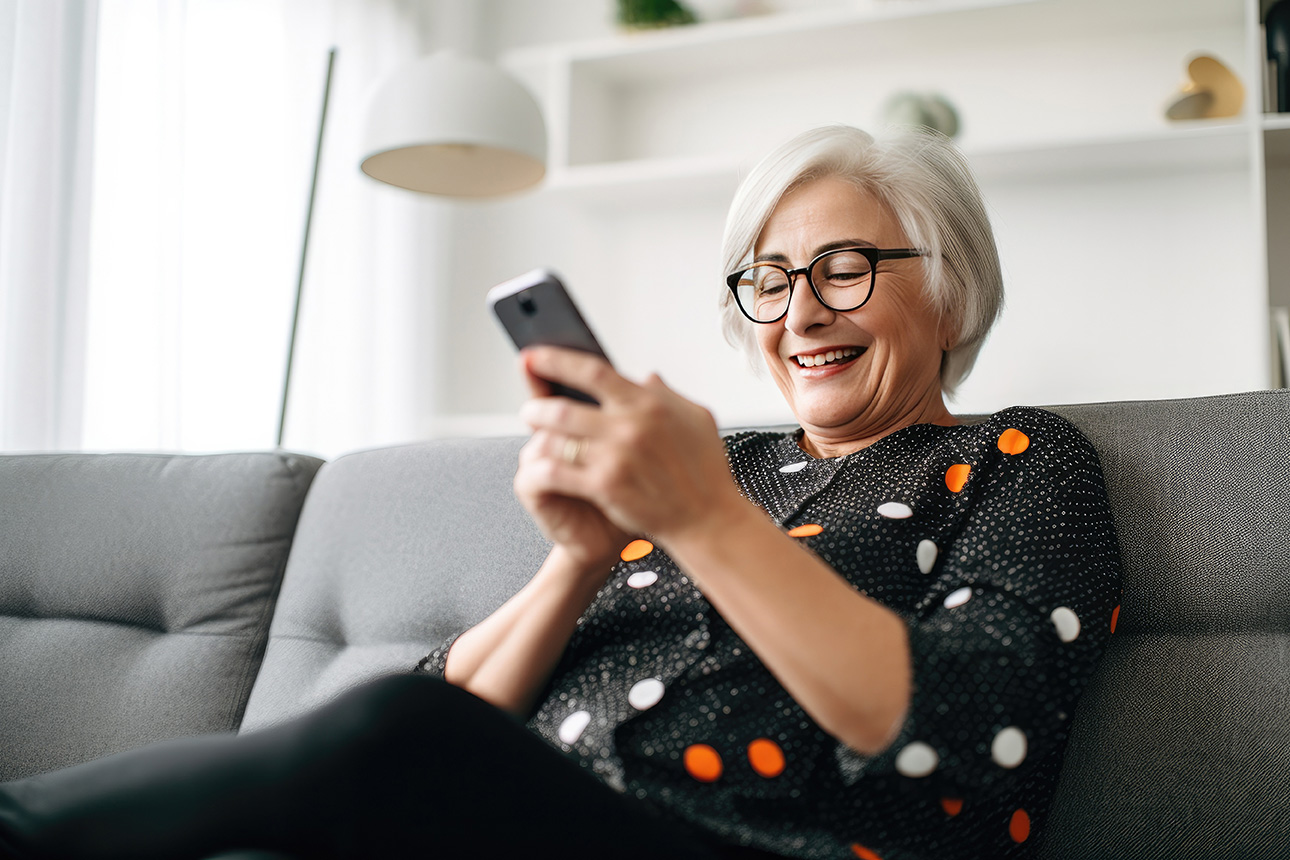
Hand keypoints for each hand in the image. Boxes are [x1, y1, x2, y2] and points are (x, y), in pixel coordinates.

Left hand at [514, 346, 741, 546]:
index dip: (557, 360)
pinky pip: (559, 470)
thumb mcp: (696, 419)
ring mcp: (616, 456)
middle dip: (537, 407)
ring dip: (538, 438)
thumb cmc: (706, 472)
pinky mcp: (605, 486)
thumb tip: (648, 376)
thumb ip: (668, 394)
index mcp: (649, 403)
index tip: (535, 356)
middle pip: (564, 407)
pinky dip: (543, 466)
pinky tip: (540, 466)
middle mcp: (630, 425)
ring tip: (534, 438)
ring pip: (557, 438)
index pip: (593, 371)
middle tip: (529, 410)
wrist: (708, 518)